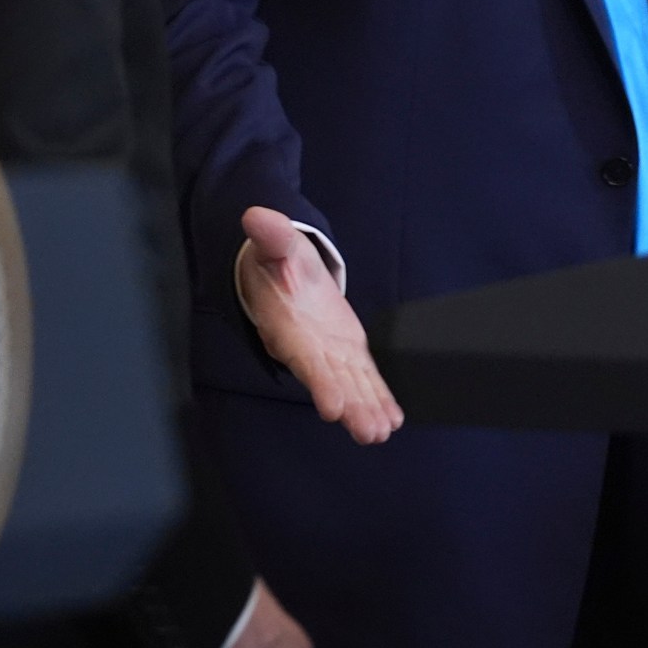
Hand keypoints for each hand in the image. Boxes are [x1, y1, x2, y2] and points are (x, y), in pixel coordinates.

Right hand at [237, 207, 403, 444]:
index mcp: (289, 326)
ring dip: (367, 407)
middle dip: (350, 406)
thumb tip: (255, 216)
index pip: (304, 359)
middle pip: (332, 381)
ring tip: (382, 431)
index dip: (319, 383)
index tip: (333, 408)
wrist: (279, 271)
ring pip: (351, 385)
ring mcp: (330, 351)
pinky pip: (364, 377)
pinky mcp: (347, 350)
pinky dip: (377, 396)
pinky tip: (392, 418)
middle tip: (367, 431)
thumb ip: (270, 234)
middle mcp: (309, 347)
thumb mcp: (273, 242)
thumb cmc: (274, 260)